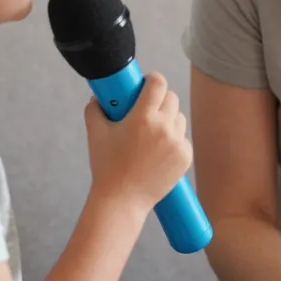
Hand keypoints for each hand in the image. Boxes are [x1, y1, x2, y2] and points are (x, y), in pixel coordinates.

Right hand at [84, 72, 191, 211]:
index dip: (152, 80)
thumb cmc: (107, 167)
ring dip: (168, 119)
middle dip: (160, 100)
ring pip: (179, 118)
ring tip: (152, 133)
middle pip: (172, 98)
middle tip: (147, 109)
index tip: (146, 85)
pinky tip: (158, 150)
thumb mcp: (96, 134)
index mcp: (143, 117)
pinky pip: (183, 138)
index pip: (158, 83)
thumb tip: (98, 97)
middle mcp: (164, 127)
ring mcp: (177, 143)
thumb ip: (95, 109)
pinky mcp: (185, 157)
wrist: (122, 200)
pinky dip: (174, 140)